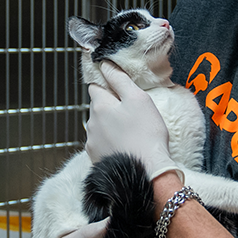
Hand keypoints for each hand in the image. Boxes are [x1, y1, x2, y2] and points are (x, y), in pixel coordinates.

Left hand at [86, 62, 175, 178]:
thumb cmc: (146, 134)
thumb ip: (120, 80)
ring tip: (131, 131)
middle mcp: (91, 123)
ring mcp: (92, 142)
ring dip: (110, 124)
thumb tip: (105, 64)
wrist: (146, 173)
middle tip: (131, 111)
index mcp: (100, 105)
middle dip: (110, 105)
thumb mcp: (139, 99)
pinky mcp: (96, 159)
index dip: (107, 83)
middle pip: (97, 106)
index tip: (120, 87)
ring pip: (99, 125)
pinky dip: (110, 141)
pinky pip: (101, 143)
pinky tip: (125, 145)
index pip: (96, 85)